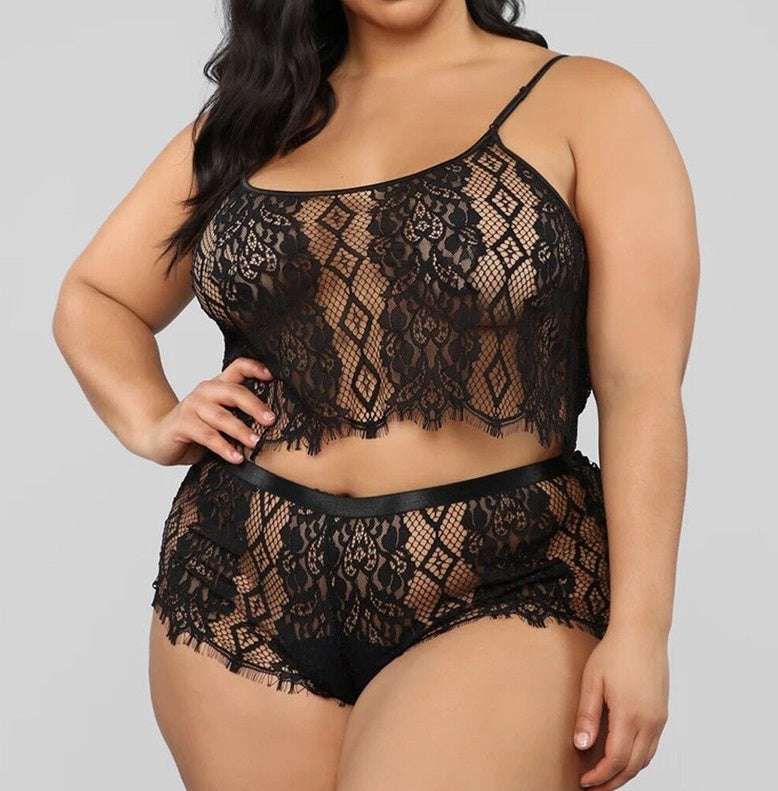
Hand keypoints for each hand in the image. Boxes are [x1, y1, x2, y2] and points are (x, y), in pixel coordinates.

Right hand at [134, 357, 275, 465]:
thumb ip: (239, 413)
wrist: (158, 438)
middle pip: (234, 392)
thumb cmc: (196, 429)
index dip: (255, 368)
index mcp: (217, 386)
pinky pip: (207, 436)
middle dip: (254, 406)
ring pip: (221, 416)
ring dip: (240, 430)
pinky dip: (223, 447)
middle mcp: (205, 391)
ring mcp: (192, 406)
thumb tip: (273, 421)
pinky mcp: (182, 424)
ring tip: (255, 443)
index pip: (237, 367)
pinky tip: (236, 457)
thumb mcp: (220, 417)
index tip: (272, 377)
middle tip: (271, 420)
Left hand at [573, 625, 668, 788]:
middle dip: (612, 782)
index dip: (599, 776)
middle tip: (594, 787)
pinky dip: (637, 759)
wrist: (642, 633)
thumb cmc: (615, 652)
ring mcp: (659, 719)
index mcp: (629, 716)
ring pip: (644, 759)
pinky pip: (651, 747)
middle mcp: (649, 722)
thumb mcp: (592, 681)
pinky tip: (623, 756)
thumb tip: (580, 745)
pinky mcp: (662, 714)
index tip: (585, 782)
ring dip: (626, 772)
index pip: (615, 760)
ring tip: (606, 777)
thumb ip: (587, 715)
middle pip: (632, 766)